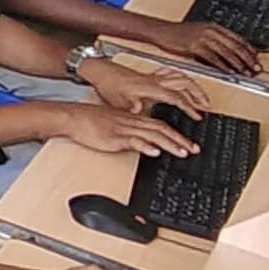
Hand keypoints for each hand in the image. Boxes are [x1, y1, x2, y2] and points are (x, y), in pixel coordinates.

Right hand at [54, 101, 199, 158]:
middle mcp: (133, 123)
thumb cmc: (91, 121)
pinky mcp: (114, 137)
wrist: (73, 117)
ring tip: (183, 153)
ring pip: (152, 135)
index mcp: (134, 119)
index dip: (178, 135)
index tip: (190, 145)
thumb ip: (131, 133)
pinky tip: (154, 152)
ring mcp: (124, 129)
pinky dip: (145, 146)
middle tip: (195, 150)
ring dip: (170, 144)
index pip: (161, 126)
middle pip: (162, 130)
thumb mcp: (115, 125)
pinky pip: (133, 140)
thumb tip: (145, 143)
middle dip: (181, 140)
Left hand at [86, 59, 207, 119]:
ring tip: (201, 96)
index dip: (189, 107)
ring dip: (193, 85)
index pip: (176, 97)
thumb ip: (131, 106)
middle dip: (198, 94)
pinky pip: (172, 73)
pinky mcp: (149, 74)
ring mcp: (153, 75)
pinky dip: (182, 77)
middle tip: (207, 105)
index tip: (198, 115)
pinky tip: (184, 83)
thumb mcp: (118, 100)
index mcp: (150, 87)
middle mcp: (155, 80)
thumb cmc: (108, 85)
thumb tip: (140, 111)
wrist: (100, 71)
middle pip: (185, 83)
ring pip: (181, 76)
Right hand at [145, 16, 261, 74]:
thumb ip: (214, 40)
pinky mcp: (194, 46)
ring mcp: (203, 38)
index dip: (249, 49)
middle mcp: (211, 31)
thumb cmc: (178, 34)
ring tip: (246, 72)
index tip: (257, 58)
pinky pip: (212, 58)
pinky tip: (229, 72)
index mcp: (214, 27)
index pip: (237, 38)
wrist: (161, 31)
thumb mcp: (200, 33)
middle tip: (256, 67)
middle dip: (248, 58)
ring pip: (226, 52)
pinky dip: (223, 66)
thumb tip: (227, 52)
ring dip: (238, 64)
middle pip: (235, 45)